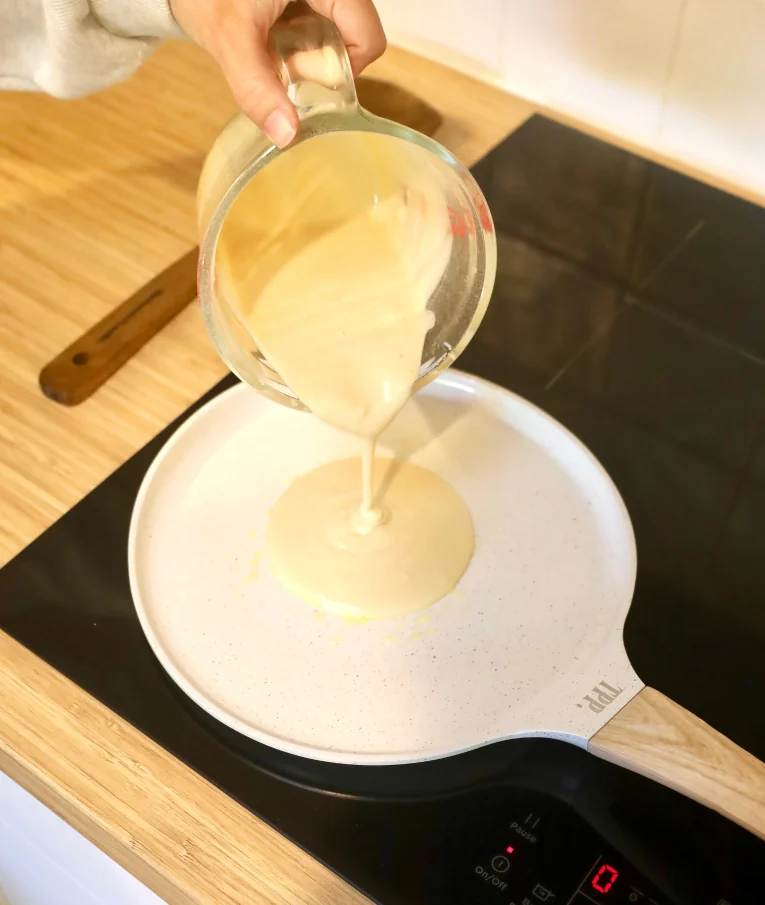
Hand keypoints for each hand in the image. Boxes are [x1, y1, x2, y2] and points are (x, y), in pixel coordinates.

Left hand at [169, 0, 385, 146]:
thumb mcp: (229, 38)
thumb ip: (257, 87)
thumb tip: (287, 135)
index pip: (368, 38)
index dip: (344, 68)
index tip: (306, 76)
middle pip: (355, 34)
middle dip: (321, 59)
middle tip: (283, 60)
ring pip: (340, 29)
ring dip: (310, 49)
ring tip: (274, 44)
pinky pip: (322, 19)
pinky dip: (300, 37)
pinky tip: (272, 35)